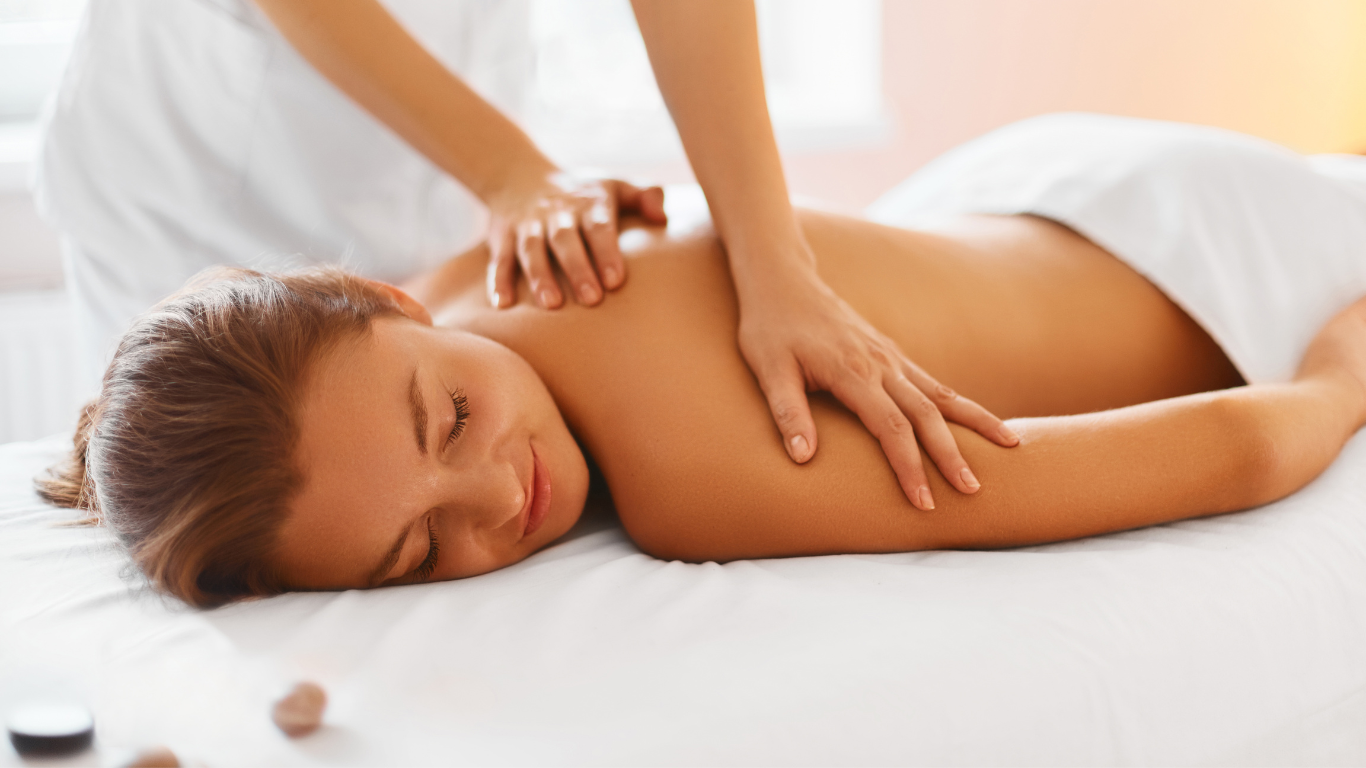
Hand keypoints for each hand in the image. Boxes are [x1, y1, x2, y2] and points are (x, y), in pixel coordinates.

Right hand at [486, 174, 666, 308]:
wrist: (518, 173)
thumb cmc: (580, 192)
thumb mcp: (614, 185)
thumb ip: (644, 196)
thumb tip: (663, 217)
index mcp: (588, 204)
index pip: (599, 227)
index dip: (607, 252)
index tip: (617, 280)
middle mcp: (556, 214)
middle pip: (565, 241)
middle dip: (578, 269)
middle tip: (592, 300)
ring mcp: (527, 225)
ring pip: (532, 250)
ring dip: (540, 276)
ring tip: (552, 304)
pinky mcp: (502, 237)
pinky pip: (499, 259)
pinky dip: (498, 280)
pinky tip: (503, 304)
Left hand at [736, 246, 1020, 510]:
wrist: (783, 282)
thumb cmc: (770, 329)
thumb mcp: (768, 371)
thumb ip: (788, 414)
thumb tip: (803, 459)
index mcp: (852, 371)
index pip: (891, 427)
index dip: (908, 467)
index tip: (922, 501)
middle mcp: (881, 364)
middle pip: (926, 415)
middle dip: (951, 455)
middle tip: (973, 491)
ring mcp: (891, 357)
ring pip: (941, 395)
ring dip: (976, 422)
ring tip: (1012, 446)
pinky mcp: (892, 353)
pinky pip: (933, 382)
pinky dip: (959, 403)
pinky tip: (979, 421)